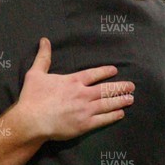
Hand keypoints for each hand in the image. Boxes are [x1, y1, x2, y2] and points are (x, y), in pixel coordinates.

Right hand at [16, 37, 134, 140]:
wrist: (32, 120)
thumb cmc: (32, 98)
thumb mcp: (35, 73)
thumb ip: (43, 57)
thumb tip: (44, 40)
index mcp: (73, 81)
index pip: (94, 74)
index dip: (105, 71)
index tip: (115, 70)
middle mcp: (83, 94)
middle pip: (106, 89)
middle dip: (120, 87)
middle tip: (132, 86)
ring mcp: (86, 110)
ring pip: (108, 103)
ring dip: (120, 100)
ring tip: (130, 99)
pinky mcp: (85, 124)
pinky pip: (103, 119)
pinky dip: (113, 116)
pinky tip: (120, 114)